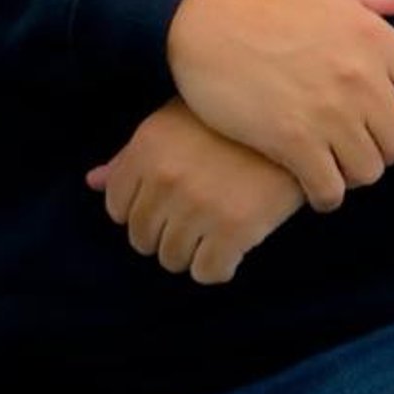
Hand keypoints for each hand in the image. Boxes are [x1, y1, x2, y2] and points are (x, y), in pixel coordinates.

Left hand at [86, 99, 304, 284]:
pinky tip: (235, 244)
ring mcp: (198, 206)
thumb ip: (132, 155)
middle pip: (143, 239)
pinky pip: (208, 273)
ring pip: (172, 260)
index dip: (142, 209)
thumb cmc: (234, 120)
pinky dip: (220, 266)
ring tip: (217, 228)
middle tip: (197, 217)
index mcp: (146, 149)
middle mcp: (165, 179)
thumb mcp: (176, 121)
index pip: (116, 207)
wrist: (300, 121)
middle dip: (167, 233)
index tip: (169, 203)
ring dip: (192, 251)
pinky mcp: (234, 230)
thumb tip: (92, 182)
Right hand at [165, 0, 393, 212]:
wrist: (203, 23)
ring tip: (332, 161)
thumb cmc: (268, 6)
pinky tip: (313, 184)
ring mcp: (327, 111)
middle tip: (357, 145)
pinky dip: (326, 194)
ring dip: (353, 174)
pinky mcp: (291, 140)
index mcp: (375, 37)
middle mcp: (360, 76)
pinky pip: (330, 189)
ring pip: (368, 171)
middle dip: (382, 150)